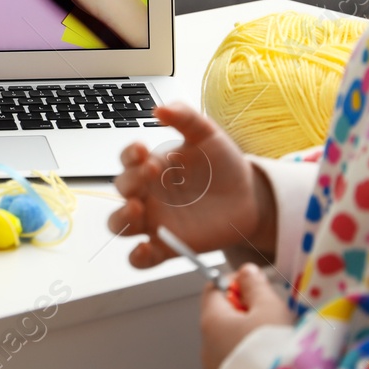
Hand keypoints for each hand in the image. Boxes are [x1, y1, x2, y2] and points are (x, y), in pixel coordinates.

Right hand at [107, 103, 276, 269]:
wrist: (248, 197)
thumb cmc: (223, 165)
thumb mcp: (207, 134)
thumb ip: (185, 117)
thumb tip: (159, 109)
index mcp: (151, 166)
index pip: (127, 160)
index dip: (129, 155)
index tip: (142, 150)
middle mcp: (147, 194)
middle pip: (121, 191)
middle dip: (129, 182)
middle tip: (149, 174)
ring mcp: (154, 222)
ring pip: (120, 225)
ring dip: (121, 219)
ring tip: (136, 208)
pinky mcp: (167, 247)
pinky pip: (141, 258)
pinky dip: (137, 257)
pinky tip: (145, 249)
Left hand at [200, 264, 294, 368]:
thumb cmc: (273, 349)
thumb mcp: (269, 307)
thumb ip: (255, 286)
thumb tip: (245, 272)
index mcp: (211, 321)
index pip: (213, 289)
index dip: (234, 282)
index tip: (256, 285)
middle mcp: (205, 346)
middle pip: (221, 316)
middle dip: (246, 310)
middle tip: (272, 314)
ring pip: (229, 341)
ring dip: (249, 335)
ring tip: (275, 341)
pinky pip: (236, 363)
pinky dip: (250, 356)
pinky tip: (271, 362)